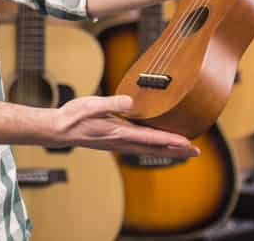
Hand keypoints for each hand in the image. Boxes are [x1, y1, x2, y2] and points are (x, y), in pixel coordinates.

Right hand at [47, 95, 199, 158]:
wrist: (58, 129)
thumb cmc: (73, 116)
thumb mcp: (91, 105)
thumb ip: (111, 103)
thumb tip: (130, 102)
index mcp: (118, 132)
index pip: (150, 138)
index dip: (170, 141)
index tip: (187, 143)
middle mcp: (121, 141)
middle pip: (154, 148)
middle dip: (175, 151)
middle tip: (195, 153)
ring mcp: (118, 143)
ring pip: (148, 149)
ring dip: (167, 150)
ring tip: (182, 151)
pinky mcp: (114, 141)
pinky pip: (139, 146)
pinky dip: (153, 147)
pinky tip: (156, 145)